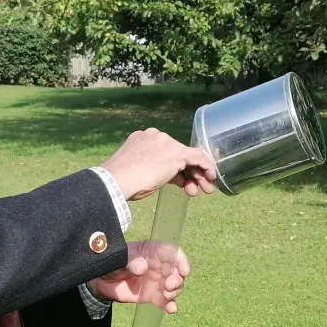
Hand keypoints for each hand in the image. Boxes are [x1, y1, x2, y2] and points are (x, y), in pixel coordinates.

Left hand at [88, 240, 189, 313]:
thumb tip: (143, 268)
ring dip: (175, 292)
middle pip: (177, 271)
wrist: (102, 280)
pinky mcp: (154, 296)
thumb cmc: (113, 262)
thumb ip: (131, 262)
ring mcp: (159, 282)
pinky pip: (166, 301)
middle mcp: (160, 266)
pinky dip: (171, 305)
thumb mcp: (119, 258)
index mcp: (154, 251)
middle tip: (169, 286)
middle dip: (178, 279)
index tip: (184, 270)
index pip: (173, 253)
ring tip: (166, 295)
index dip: (181, 260)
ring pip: (175, 286)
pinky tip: (171, 309)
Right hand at [100, 128, 217, 200]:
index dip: (176, 169)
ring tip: (204, 189)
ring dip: (198, 174)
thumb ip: (150, 168)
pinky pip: (198, 157)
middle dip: (190, 172)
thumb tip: (161, 177)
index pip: (166, 153)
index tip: (182, 183)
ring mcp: (166, 143)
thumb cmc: (120, 181)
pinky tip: (211, 177)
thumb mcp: (135, 170)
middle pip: (178, 154)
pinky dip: (206, 167)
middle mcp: (155, 136)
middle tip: (195, 188)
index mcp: (142, 138)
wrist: (115, 181)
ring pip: (189, 157)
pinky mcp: (176, 153)